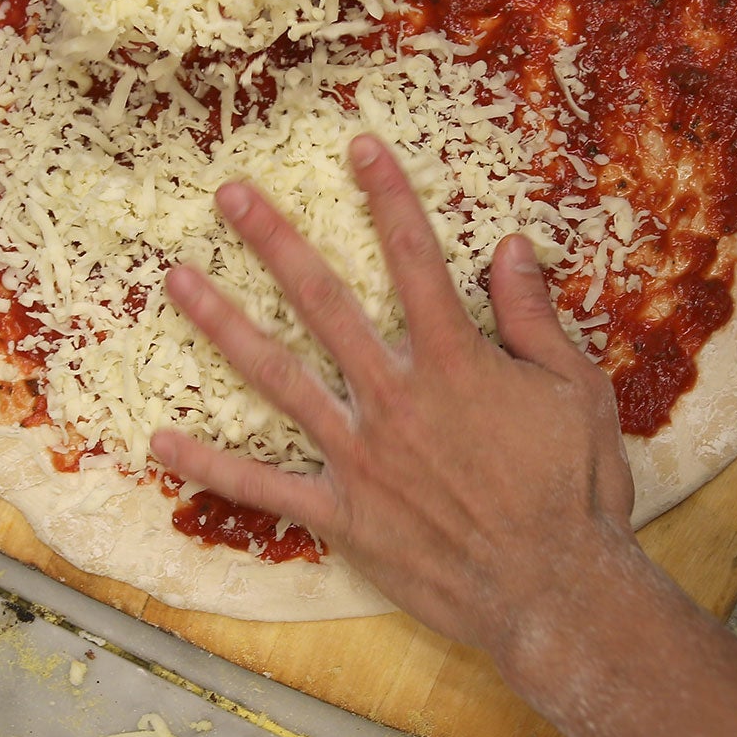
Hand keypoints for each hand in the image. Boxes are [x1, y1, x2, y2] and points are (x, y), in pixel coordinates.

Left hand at [151, 134, 650, 659]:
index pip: (415, 259)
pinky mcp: (342, 514)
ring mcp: (360, 456)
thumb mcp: (575, 392)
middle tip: (229, 193)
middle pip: (323, 302)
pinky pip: (264, 488)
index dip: (387, 196)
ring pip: (278, 377)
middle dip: (275, 241)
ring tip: (178, 281)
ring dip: (224, 325)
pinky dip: (211, 466)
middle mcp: (395, 397)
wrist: (553, 591)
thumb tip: (508, 247)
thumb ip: (533, 318)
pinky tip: (161, 440)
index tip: (357, 145)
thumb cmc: (575, 491)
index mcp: (454, 362)